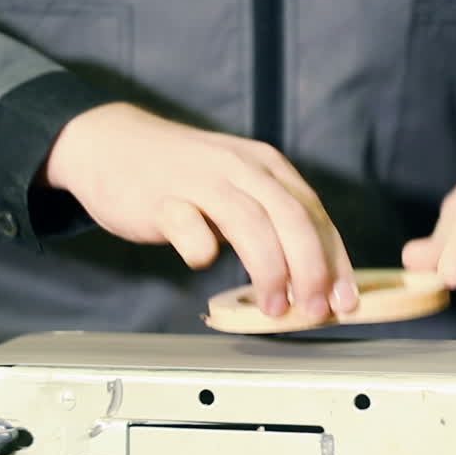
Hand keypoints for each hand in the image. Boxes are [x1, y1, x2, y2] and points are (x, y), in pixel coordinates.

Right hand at [43, 102, 357, 317]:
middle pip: (290, 217)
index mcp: (267, 166)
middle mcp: (240, 167)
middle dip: (311, 269)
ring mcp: (199, 179)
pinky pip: (187, 223)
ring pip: (250, 222)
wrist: (111, 145)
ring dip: (270, 269)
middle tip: (315, 309)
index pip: (314, 214)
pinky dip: (201, 247)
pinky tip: (204, 265)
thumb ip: (272, 225)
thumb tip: (313, 280)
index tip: (345, 300)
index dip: (335, 259)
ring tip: (275, 307)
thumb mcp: (239, 188)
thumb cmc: (183, 177)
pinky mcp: (160, 197)